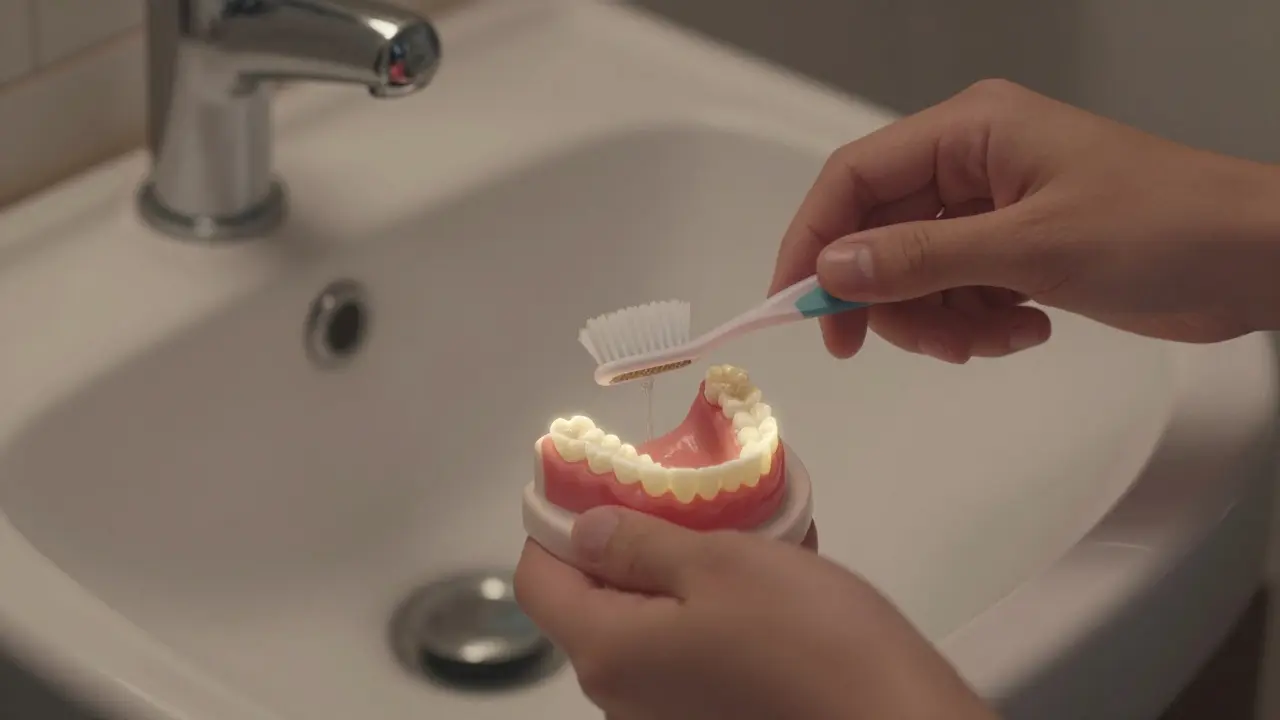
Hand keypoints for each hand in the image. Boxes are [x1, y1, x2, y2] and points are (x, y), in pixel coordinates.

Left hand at [514, 507, 996, 719]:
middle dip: (628, 541)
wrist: (894, 719)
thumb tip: (580, 530)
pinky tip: (765, 571)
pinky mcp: (712, 718)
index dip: (556, 524)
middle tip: (680, 495)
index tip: (600, 481)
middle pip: (592, 604)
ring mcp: (667, 716)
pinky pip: (688, 652)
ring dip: (678, 569)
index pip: (538, 581)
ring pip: (647, 624)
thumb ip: (636, 544)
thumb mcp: (718, 563)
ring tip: (736, 526)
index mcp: (607, 654)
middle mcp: (621, 698)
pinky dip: (710, 607)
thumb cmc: (806, 638)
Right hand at [771, 79, 1279, 362]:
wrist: (1254, 261)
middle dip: (891, 299)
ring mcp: (991, 210)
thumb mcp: (1030, 247)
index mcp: (969, 131)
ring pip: (914, 276)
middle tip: (919, 344)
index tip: (796, 306)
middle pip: (878, 234)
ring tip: (997, 337)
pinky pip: (955, 294)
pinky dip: (976, 325)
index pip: (854, 178)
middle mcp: (971, 164)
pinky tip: (1026, 330)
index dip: (813, 240)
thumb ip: (921, 259)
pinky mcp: (1013, 251)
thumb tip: (832, 270)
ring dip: (942, 321)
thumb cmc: (1161, 227)